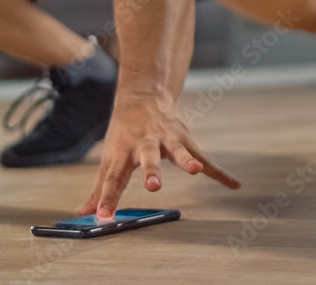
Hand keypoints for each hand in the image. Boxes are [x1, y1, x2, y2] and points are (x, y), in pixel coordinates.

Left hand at [75, 96, 240, 218]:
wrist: (142, 99)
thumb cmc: (123, 136)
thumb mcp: (109, 159)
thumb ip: (99, 189)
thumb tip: (80, 213)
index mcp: (122, 153)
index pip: (112, 178)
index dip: (107, 198)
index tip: (102, 217)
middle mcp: (144, 144)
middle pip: (147, 157)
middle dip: (152, 171)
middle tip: (154, 186)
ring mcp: (166, 139)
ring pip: (177, 150)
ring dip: (186, 159)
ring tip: (194, 170)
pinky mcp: (185, 139)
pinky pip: (205, 158)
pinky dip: (219, 172)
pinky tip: (234, 184)